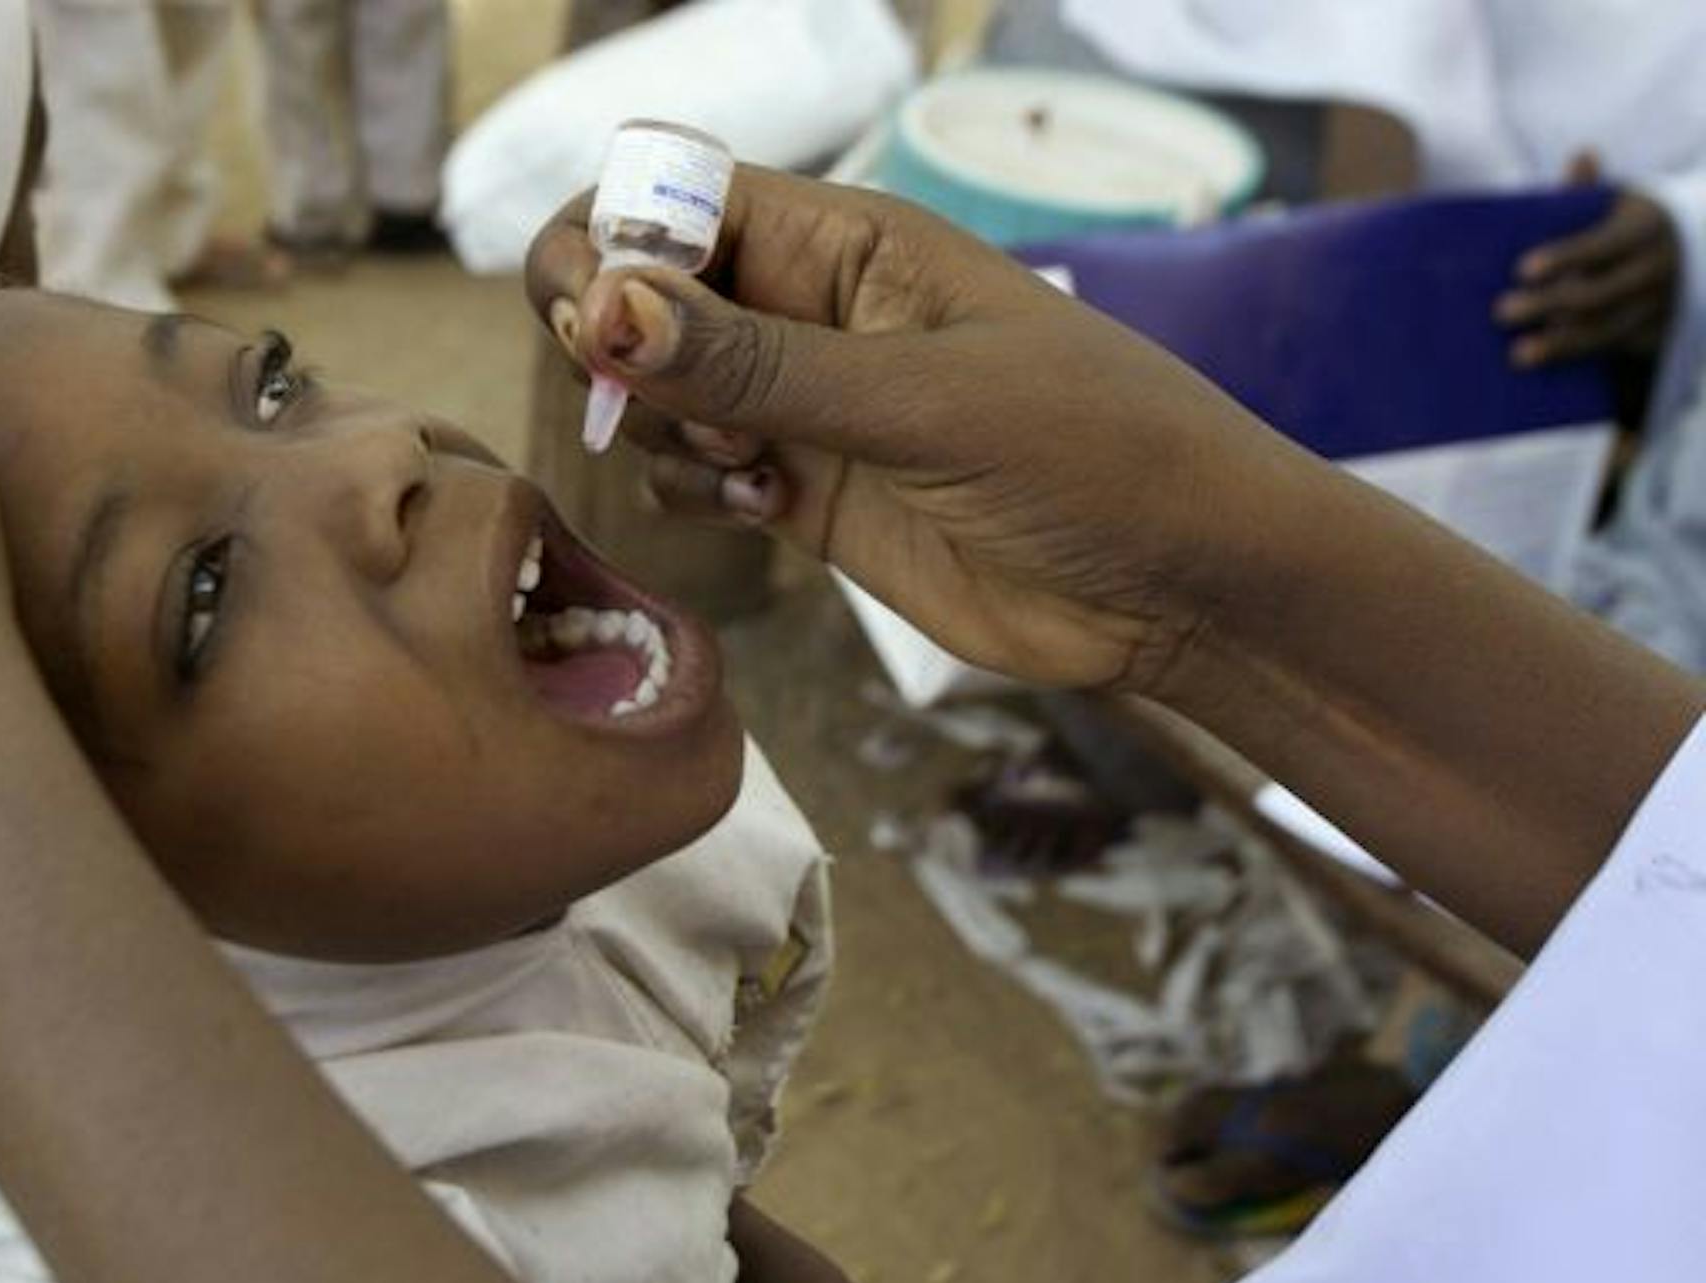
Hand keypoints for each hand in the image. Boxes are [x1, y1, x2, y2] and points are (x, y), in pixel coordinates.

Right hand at [526, 165, 1299, 693]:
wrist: (1185, 586)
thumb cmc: (1098, 453)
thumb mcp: (926, 400)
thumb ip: (760, 364)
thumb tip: (610, 303)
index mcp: (848, 242)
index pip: (679, 195)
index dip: (612, 240)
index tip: (598, 319)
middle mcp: (812, 312)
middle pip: (647, 295)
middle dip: (624, 349)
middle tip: (671, 411)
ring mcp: (808, 406)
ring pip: (659, 394)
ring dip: (663, 432)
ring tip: (749, 471)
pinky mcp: (811, 495)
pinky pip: (698, 476)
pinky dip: (698, 495)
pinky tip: (768, 513)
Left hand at [1496, 153, 1677, 366]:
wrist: (1686, 254)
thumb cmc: (1626, 225)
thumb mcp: (1616, 202)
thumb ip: (1588, 192)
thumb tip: (1583, 155)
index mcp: (1645, 228)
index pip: (1601, 244)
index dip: (1563, 256)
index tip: (1521, 269)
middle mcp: (1657, 269)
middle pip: (1598, 293)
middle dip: (1548, 305)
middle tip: (1500, 312)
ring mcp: (1658, 306)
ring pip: (1606, 330)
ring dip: (1561, 345)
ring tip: (1517, 355)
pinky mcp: (1652, 336)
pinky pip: (1612, 352)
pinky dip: (1577, 359)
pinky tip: (1543, 370)